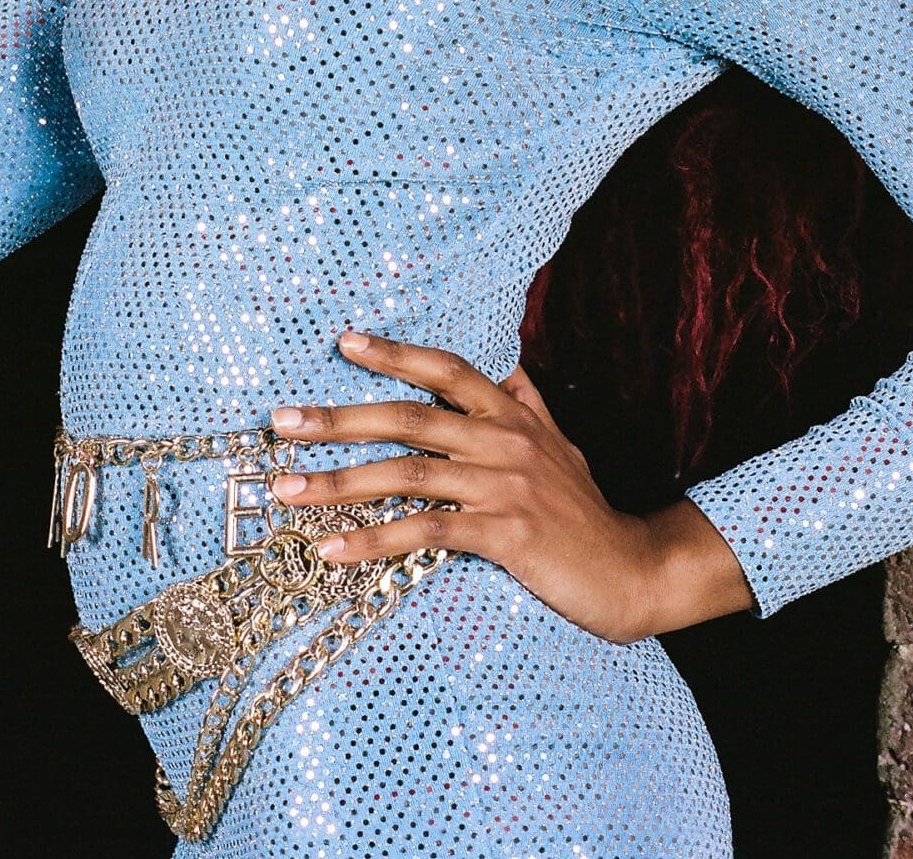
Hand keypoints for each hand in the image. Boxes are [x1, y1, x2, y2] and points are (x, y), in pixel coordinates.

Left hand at [267, 328, 756, 644]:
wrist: (630, 570)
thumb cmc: (585, 510)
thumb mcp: (559, 444)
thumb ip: (526, 403)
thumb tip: (506, 366)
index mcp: (511, 413)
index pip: (446, 368)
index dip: (395, 352)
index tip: (343, 341)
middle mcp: (503, 440)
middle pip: (408, 418)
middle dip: (338, 419)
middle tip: (281, 423)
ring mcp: (502, 486)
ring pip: (406, 474)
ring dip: (339, 482)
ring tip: (287, 491)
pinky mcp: (502, 534)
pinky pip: (424, 532)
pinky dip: (373, 540)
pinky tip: (333, 548)